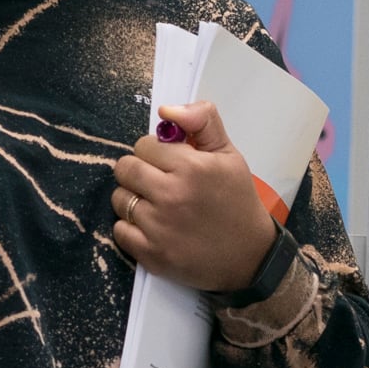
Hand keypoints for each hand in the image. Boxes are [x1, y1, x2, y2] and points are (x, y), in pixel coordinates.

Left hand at [115, 100, 280, 293]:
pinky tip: (152, 227)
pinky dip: (131, 229)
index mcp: (191, 167)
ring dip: (133, 199)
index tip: (169, 163)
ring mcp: (159, 227)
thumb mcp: (229, 154)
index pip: (144, 145)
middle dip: (138, 171)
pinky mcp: (152, 254)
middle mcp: (171, 195)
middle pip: (125, 168)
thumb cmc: (237, 201)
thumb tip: (165, 111)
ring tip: (156, 205)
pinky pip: (119, 231)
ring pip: (120, 198)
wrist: (249, 256)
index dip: (154, 151)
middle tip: (157, 182)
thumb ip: (202, 121)